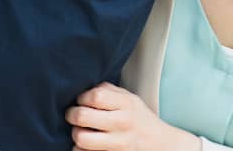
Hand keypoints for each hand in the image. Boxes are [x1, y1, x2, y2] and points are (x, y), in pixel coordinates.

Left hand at [66, 82, 199, 150]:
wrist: (160, 145)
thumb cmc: (140, 119)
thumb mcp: (131, 99)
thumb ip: (109, 91)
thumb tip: (84, 88)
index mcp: (126, 103)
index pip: (95, 95)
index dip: (82, 97)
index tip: (81, 100)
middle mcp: (122, 123)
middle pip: (83, 116)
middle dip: (71, 115)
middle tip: (73, 115)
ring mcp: (118, 143)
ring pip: (81, 138)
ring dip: (75, 134)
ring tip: (80, 130)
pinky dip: (80, 150)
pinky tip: (87, 145)